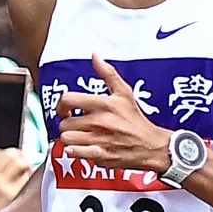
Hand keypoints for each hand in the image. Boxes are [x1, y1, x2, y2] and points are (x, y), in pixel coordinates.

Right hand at [0, 144, 32, 211]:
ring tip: (26, 171)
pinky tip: (32, 182)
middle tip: (20, 164)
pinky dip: (32, 175)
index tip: (7, 159)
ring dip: (25, 163)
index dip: (3, 154)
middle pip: (9, 154)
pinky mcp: (18, 196)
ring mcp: (5, 187)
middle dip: (17, 156)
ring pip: (20, 162)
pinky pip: (29, 176)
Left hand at [56, 56, 169, 173]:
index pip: (67, 100)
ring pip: (66, 138)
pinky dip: (73, 151)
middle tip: (75, 124)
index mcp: (103, 104)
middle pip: (64, 122)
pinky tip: (80, 148)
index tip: (65, 109)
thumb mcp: (124, 93)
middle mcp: (98, 122)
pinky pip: (74, 152)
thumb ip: (108, 73)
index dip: (61, 105)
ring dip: (69, 138)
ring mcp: (98, 140)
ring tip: (78, 136)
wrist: (151, 146)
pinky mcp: (99, 155)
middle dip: (67, 124)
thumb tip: (96, 56)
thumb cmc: (136, 120)